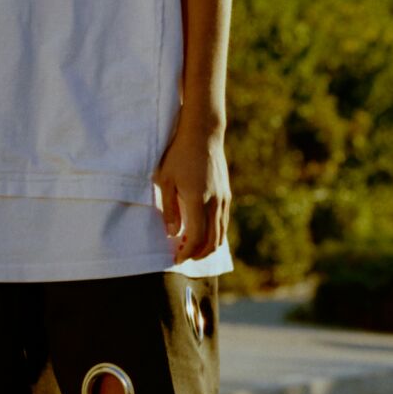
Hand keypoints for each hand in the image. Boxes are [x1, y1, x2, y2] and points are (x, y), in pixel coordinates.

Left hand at [155, 114, 229, 264]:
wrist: (203, 134)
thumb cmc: (179, 154)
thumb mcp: (165, 180)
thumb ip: (169, 209)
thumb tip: (172, 234)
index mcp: (197, 200)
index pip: (196, 237)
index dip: (187, 253)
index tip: (176, 259)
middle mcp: (215, 202)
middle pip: (212, 241)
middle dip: (198, 254)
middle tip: (183, 257)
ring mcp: (224, 199)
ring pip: (221, 234)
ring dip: (207, 246)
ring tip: (191, 248)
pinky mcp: (227, 194)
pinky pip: (223, 222)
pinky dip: (214, 234)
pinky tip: (201, 232)